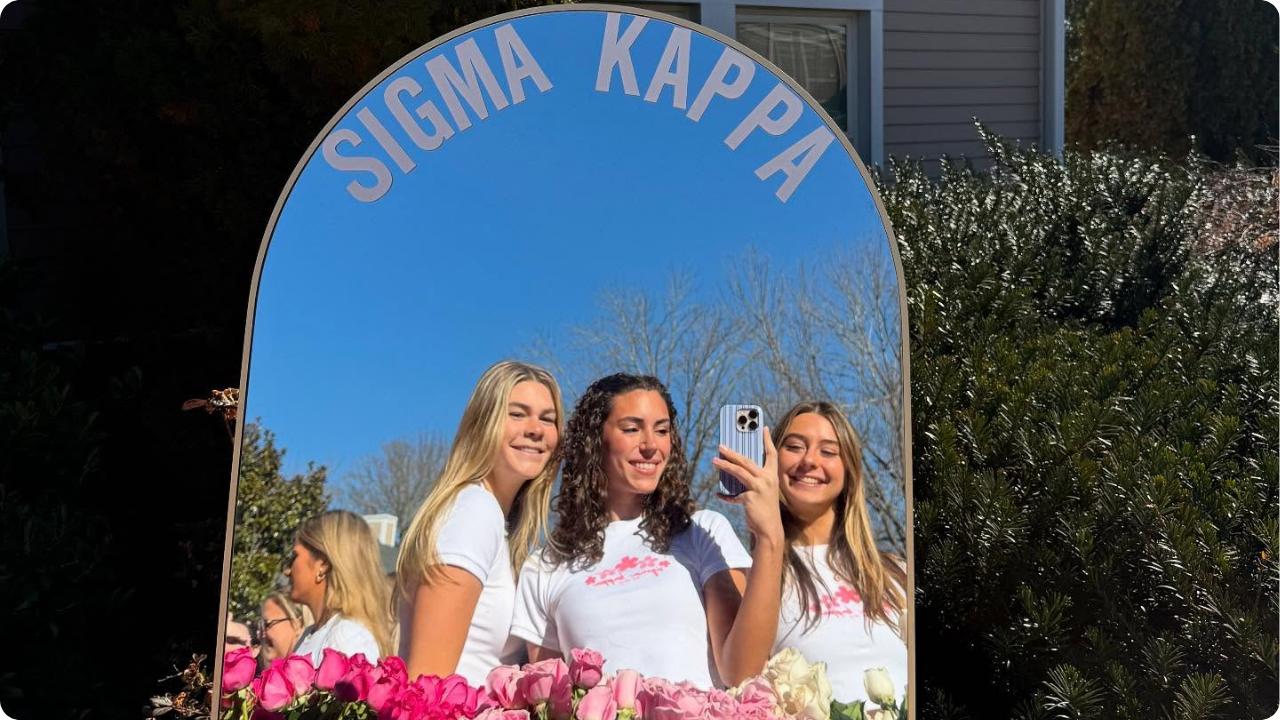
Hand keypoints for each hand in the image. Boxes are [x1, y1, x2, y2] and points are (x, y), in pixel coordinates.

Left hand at [713, 426, 783, 545]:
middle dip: (733, 452)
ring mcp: (759, 488)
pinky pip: (734, 495)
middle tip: (721, 446)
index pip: (771, 454)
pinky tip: (719, 494)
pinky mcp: (750, 498)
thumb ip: (753, 481)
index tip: (763, 428)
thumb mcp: (764, 492)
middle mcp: (767, 479)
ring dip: (725, 465)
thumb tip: (735, 471)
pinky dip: (725, 495)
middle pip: (747, 461)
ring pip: (739, 472)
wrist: (769, 529)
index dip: (767, 440)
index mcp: (772, 476)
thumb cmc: (765, 509)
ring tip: (714, 460)